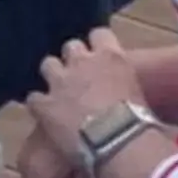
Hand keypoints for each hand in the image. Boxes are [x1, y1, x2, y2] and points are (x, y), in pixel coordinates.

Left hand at [26, 29, 141, 169]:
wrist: (118, 142)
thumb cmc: (142, 125)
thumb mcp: (143, 100)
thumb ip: (133, 91)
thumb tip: (141, 105)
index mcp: (111, 57)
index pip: (100, 34)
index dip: (97, 44)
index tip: (100, 56)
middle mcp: (83, 61)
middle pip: (71, 46)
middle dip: (73, 59)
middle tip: (80, 78)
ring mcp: (61, 80)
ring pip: (48, 64)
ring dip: (53, 76)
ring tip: (59, 93)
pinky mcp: (45, 104)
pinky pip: (34, 98)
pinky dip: (39, 105)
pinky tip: (45, 116)